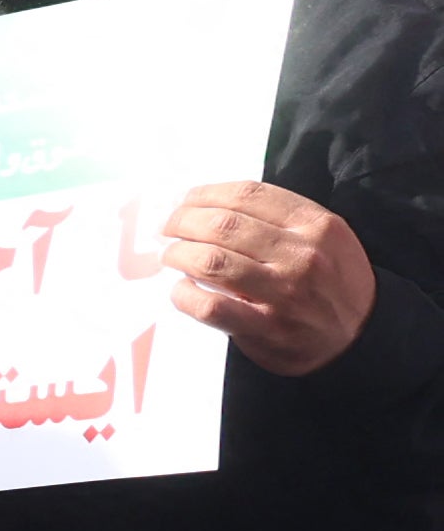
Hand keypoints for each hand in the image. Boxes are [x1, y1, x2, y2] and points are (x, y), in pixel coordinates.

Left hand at [155, 180, 375, 372]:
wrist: (360, 335)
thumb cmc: (332, 280)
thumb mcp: (324, 237)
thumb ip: (279, 218)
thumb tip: (211, 206)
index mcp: (316, 224)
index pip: (248, 194)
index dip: (205, 194)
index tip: (185, 201)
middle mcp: (301, 254)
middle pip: (222, 225)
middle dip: (182, 222)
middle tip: (169, 228)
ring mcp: (284, 292)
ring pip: (211, 261)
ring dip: (179, 255)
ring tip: (172, 255)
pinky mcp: (265, 327)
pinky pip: (209, 306)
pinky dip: (185, 295)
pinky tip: (182, 290)